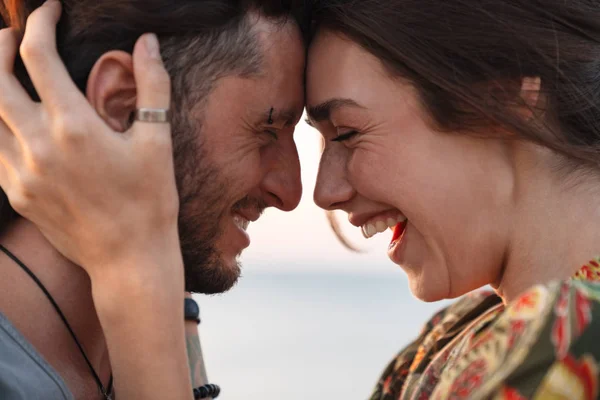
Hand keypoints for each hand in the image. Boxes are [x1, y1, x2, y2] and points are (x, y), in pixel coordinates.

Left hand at [0, 1, 179, 280]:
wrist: (129, 258)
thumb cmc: (150, 201)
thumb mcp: (158, 141)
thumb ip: (152, 86)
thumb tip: (148, 42)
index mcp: (75, 127)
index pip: (38, 55)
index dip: (40, 23)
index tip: (50, 11)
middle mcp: (39, 145)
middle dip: (0, 44)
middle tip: (15, 33)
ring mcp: (22, 172)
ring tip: (9, 73)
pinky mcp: (17, 194)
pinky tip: (13, 121)